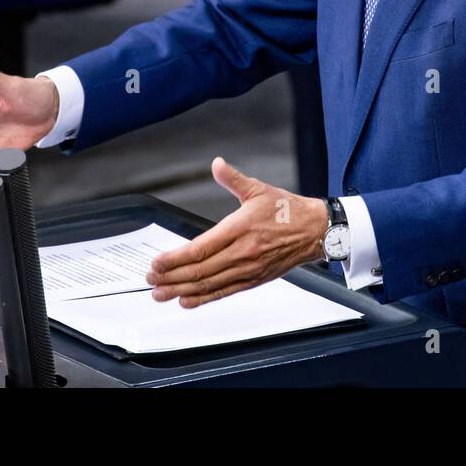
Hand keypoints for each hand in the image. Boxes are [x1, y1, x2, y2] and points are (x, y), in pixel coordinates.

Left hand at [146, 156, 328, 306]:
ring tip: (160, 294)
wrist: (315, 230)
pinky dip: (204, 299)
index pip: (200, 249)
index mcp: (239, 228)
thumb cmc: (287, 210)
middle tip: (150, 280)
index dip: (175, 259)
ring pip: (209, 284)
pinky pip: (225, 292)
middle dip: (171, 277)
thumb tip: (217, 164)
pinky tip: (187, 300)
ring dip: (181, 290)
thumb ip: (233, 179)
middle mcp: (242, 253)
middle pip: (200, 271)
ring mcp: (248, 269)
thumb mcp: (259, 189)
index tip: (157, 262)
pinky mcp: (254, 280)